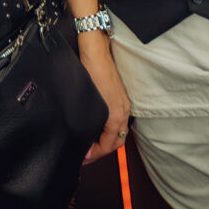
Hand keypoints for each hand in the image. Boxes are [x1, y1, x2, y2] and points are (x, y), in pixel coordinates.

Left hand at [79, 33, 130, 160]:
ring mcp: (123, 104)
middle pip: (117, 141)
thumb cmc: (90, 72)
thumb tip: (85, 141)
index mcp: (116, 116)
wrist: (96, 51)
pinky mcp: (120, 97)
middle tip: (88, 154)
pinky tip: (98, 126)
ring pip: (119, 131)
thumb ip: (87, 125)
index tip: (84, 157)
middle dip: (103, 150)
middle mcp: (123, 111)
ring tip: (92, 142)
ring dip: (107, 140)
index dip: (95, 154)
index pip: (108, 145)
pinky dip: (110, 129)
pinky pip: (119, 120)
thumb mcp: (86, 103)